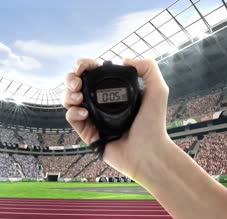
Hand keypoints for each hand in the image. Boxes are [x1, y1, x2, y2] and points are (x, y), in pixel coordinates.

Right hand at [63, 58, 170, 181]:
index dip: (84, 65)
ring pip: (69, 99)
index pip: (93, 73)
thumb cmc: (154, 124)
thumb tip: (123, 58)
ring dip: (68, 94)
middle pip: (75, 84)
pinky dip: (72, 112)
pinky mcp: (86, 132)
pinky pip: (71, 118)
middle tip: (77, 82)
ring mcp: (92, 117)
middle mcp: (100, 102)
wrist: (148, 152)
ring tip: (78, 96)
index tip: (84, 66)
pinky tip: (84, 113)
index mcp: (113, 90)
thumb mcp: (158, 90)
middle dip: (71, 78)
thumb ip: (147, 67)